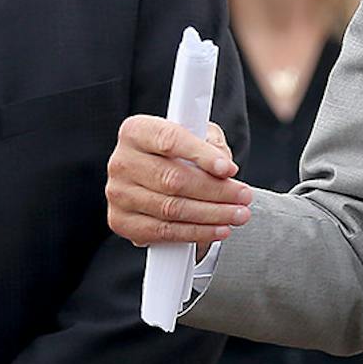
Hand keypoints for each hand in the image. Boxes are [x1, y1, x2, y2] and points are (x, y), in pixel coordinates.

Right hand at [106, 118, 249, 249]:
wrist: (156, 177)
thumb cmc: (180, 152)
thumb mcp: (199, 136)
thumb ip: (212, 145)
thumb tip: (224, 168)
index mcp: (135, 131)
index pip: (169, 140)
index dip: (201, 155)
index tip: (229, 169)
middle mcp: (121, 161)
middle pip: (173, 179)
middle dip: (216, 191)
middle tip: (245, 196)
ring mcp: (118, 194)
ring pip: (171, 208)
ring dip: (212, 214)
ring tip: (239, 214)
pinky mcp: (121, 221)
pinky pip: (163, 232)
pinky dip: (195, 233)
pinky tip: (219, 229)